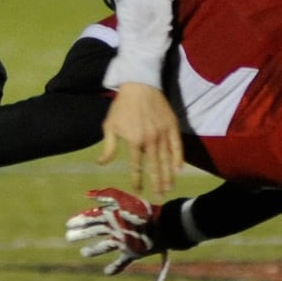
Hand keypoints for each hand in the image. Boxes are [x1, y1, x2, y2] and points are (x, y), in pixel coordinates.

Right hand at [65, 188, 162, 275]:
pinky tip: (106, 272)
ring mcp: (124, 242)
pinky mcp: (133, 253)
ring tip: (84, 252)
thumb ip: (108, 195)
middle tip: (68, 237)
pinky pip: (122, 262)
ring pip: (105, 246)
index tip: (68, 224)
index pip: (93, 217)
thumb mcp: (125, 201)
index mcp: (114, 216)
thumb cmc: (144, 213)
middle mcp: (117, 229)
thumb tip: (88, 195)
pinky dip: (114, 268)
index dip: (80, 220)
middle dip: (82, 234)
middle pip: (95, 232)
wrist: (164, 227)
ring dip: (94, 250)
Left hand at [99, 82, 183, 196]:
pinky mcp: (172, 126)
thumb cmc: (122, 106)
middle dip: (156, 183)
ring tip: (169, 187)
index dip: (137, 179)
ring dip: (168, 175)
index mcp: (134, 141)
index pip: (136, 165)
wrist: (140, 84)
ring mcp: (163, 133)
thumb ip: (108, 146)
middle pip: (155, 166)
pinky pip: (177, 145)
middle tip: (159, 196)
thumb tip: (102, 164)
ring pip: (167, 158)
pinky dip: (179, 157)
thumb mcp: (110, 125)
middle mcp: (150, 140)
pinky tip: (179, 169)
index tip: (138, 190)